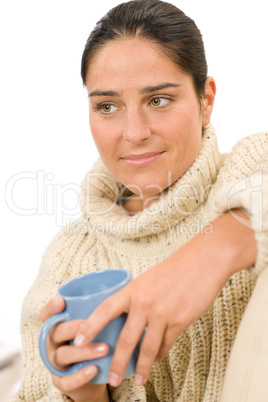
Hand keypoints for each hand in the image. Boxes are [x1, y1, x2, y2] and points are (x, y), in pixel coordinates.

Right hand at [40, 297, 108, 401]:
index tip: (61, 301)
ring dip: (83, 351)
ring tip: (104, 348)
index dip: (51, 308)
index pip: (47, 315)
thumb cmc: (94, 339)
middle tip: (88, 325)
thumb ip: (98, 311)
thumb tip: (118, 289)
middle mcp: (52, 342)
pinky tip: (94, 369)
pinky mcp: (61, 381)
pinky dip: (80, 376)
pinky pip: (66, 380)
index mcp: (57, 325)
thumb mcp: (93, 324)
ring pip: (63, 355)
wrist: (95, 372)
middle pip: (55, 332)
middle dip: (72, 328)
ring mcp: (55, 362)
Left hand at [73, 211, 256, 387]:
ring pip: (148, 349)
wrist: (203, 261)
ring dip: (142, 367)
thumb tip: (129, 318)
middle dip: (117, 363)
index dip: (89, 327)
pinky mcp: (180, 321)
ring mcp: (163, 313)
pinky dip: (160, 354)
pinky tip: (157, 359)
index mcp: (133, 289)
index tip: (78, 342)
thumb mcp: (148, 278)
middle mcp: (144, 302)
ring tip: (138, 380)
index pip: (104, 310)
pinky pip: (166, 344)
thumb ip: (137, 298)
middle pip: (125, 340)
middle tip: (111, 379)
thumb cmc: (176, 268)